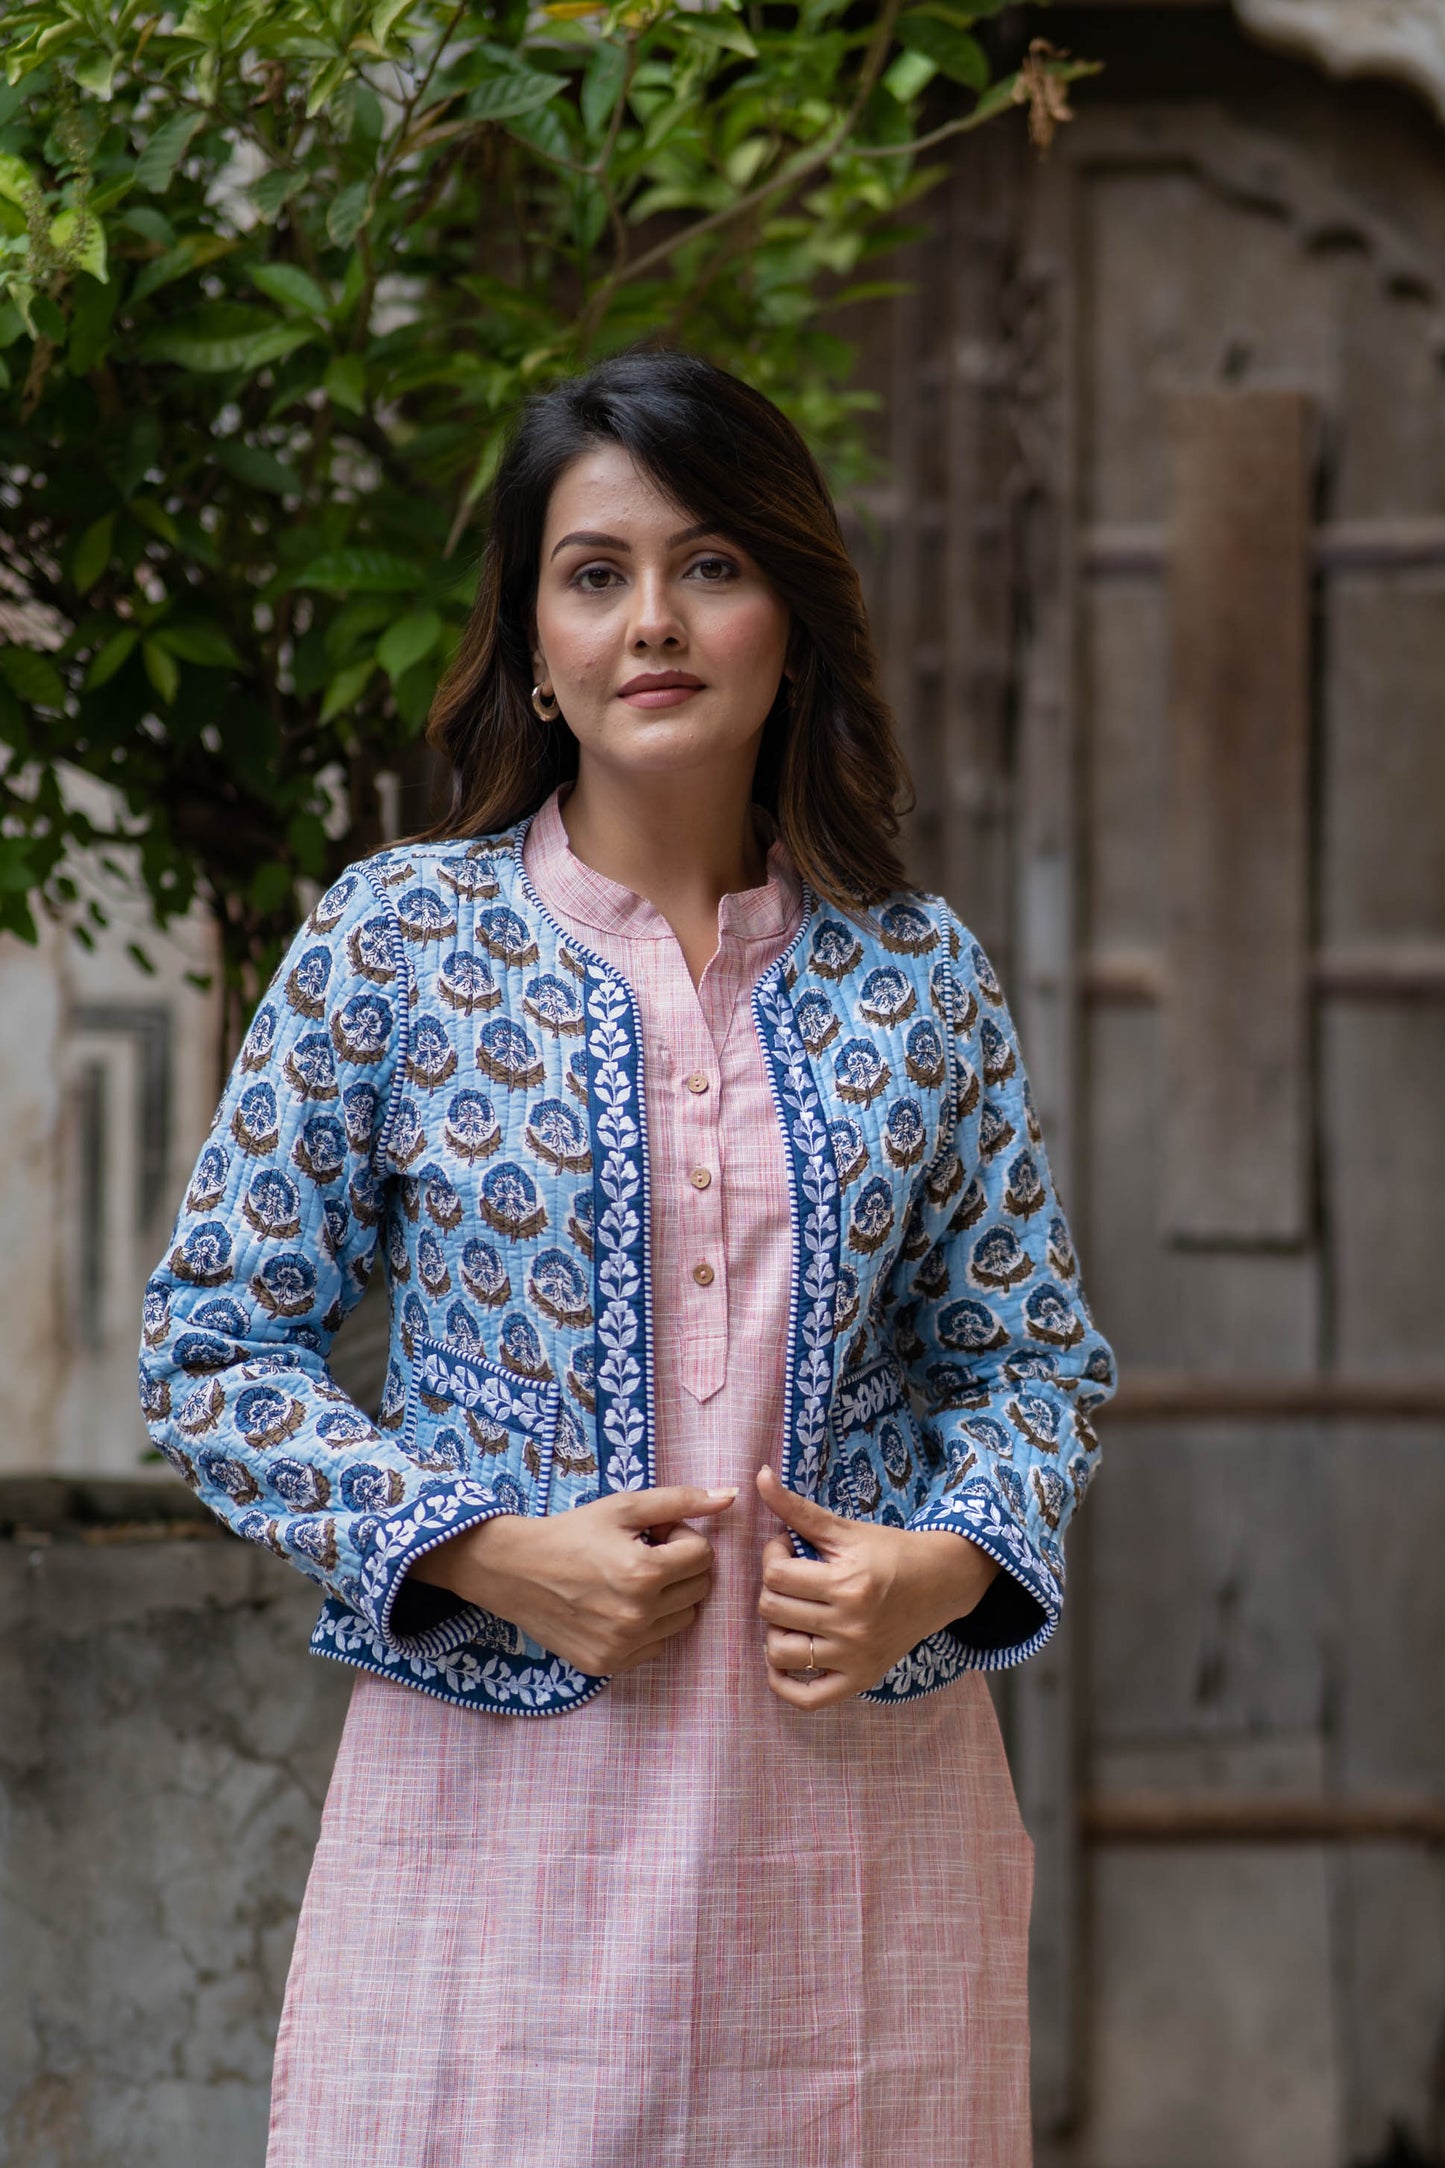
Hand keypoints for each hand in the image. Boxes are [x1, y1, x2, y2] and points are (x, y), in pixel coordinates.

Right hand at [406, 1484, 736, 1676]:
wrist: (514, 1571)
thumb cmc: (572, 1532)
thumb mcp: (623, 1506)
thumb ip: (680, 1501)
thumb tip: (730, 1496)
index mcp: (643, 1573)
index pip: (702, 1554)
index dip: (681, 1536)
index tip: (655, 1532)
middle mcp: (637, 1615)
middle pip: (699, 1588)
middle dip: (681, 1564)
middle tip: (645, 1551)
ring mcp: (623, 1645)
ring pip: (684, 1619)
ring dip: (669, 1596)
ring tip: (632, 1578)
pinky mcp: (609, 1664)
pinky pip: (657, 1644)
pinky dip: (649, 1624)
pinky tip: (619, 1604)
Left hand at [754, 1461, 1001, 1708]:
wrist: (939, 1584)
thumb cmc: (890, 1552)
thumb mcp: (846, 1528)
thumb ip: (798, 1509)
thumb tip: (760, 1475)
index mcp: (847, 1585)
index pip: (776, 1575)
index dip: (772, 1555)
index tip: (788, 1548)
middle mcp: (850, 1626)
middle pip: (773, 1610)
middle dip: (773, 1588)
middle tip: (792, 1576)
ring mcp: (854, 1659)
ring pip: (780, 1652)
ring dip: (774, 1630)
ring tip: (791, 1612)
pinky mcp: (859, 1680)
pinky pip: (806, 1698)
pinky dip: (784, 1683)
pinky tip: (785, 1658)